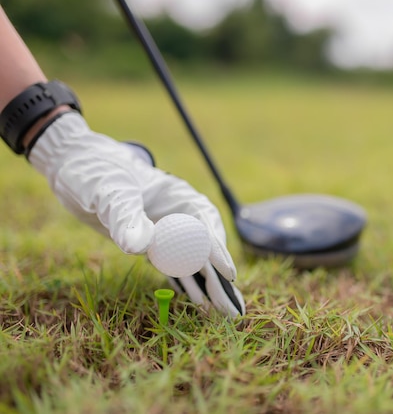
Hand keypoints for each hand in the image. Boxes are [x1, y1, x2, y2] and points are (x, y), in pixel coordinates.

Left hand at [28, 111, 244, 316]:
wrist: (73, 167)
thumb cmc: (96, 171)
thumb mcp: (109, 191)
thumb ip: (125, 217)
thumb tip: (141, 246)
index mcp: (178, 196)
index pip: (205, 225)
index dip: (217, 250)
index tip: (228, 274)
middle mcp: (177, 215)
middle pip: (204, 248)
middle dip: (219, 277)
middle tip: (232, 308)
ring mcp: (165, 230)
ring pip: (191, 260)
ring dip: (205, 285)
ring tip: (220, 312)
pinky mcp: (150, 242)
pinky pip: (172, 264)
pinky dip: (184, 282)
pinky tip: (197, 301)